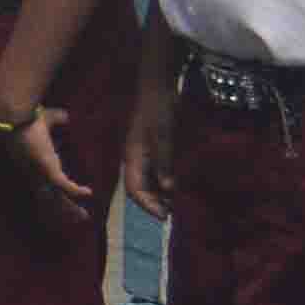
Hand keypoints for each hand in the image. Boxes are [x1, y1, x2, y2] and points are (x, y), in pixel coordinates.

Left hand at [2, 107, 94, 216]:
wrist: (15, 119)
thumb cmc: (26, 119)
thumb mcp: (45, 121)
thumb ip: (56, 119)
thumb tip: (66, 116)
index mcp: (32, 167)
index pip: (43, 187)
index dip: (54, 196)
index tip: (65, 202)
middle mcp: (35, 175)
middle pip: (50, 199)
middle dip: (64, 210)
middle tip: (80, 217)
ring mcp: (41, 174)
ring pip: (57, 198)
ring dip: (70, 208)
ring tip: (84, 217)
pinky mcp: (49, 170)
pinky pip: (65, 186)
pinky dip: (76, 191)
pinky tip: (88, 192)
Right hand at [122, 84, 175, 218]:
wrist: (156, 87)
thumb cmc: (158, 109)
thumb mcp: (163, 135)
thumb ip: (164, 161)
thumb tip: (168, 189)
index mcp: (132, 156)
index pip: (133, 188)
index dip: (147, 204)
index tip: (163, 216)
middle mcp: (133, 158)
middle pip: (137, 188)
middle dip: (151, 204)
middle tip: (169, 216)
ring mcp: (140, 154)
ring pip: (144, 182)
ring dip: (156, 196)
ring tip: (172, 207)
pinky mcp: (148, 149)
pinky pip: (150, 173)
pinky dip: (160, 184)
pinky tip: (172, 189)